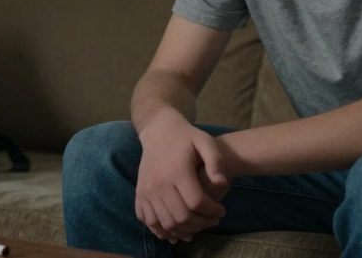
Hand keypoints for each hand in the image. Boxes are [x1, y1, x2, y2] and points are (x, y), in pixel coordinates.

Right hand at [134, 113, 228, 243]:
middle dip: (201, 224)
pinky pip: (148, 220)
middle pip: (181, 217)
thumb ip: (215, 160)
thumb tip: (221, 183)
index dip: (212, 212)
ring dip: (183, 231)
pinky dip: (161, 230)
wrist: (158, 130)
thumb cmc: (186, 137)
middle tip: (213, 221)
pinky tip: (175, 230)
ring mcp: (147, 190)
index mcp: (177, 171)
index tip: (222, 211)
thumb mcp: (205, 141)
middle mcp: (159, 183)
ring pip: (165, 223)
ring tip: (197, 228)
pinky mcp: (140, 194)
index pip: (196, 202)